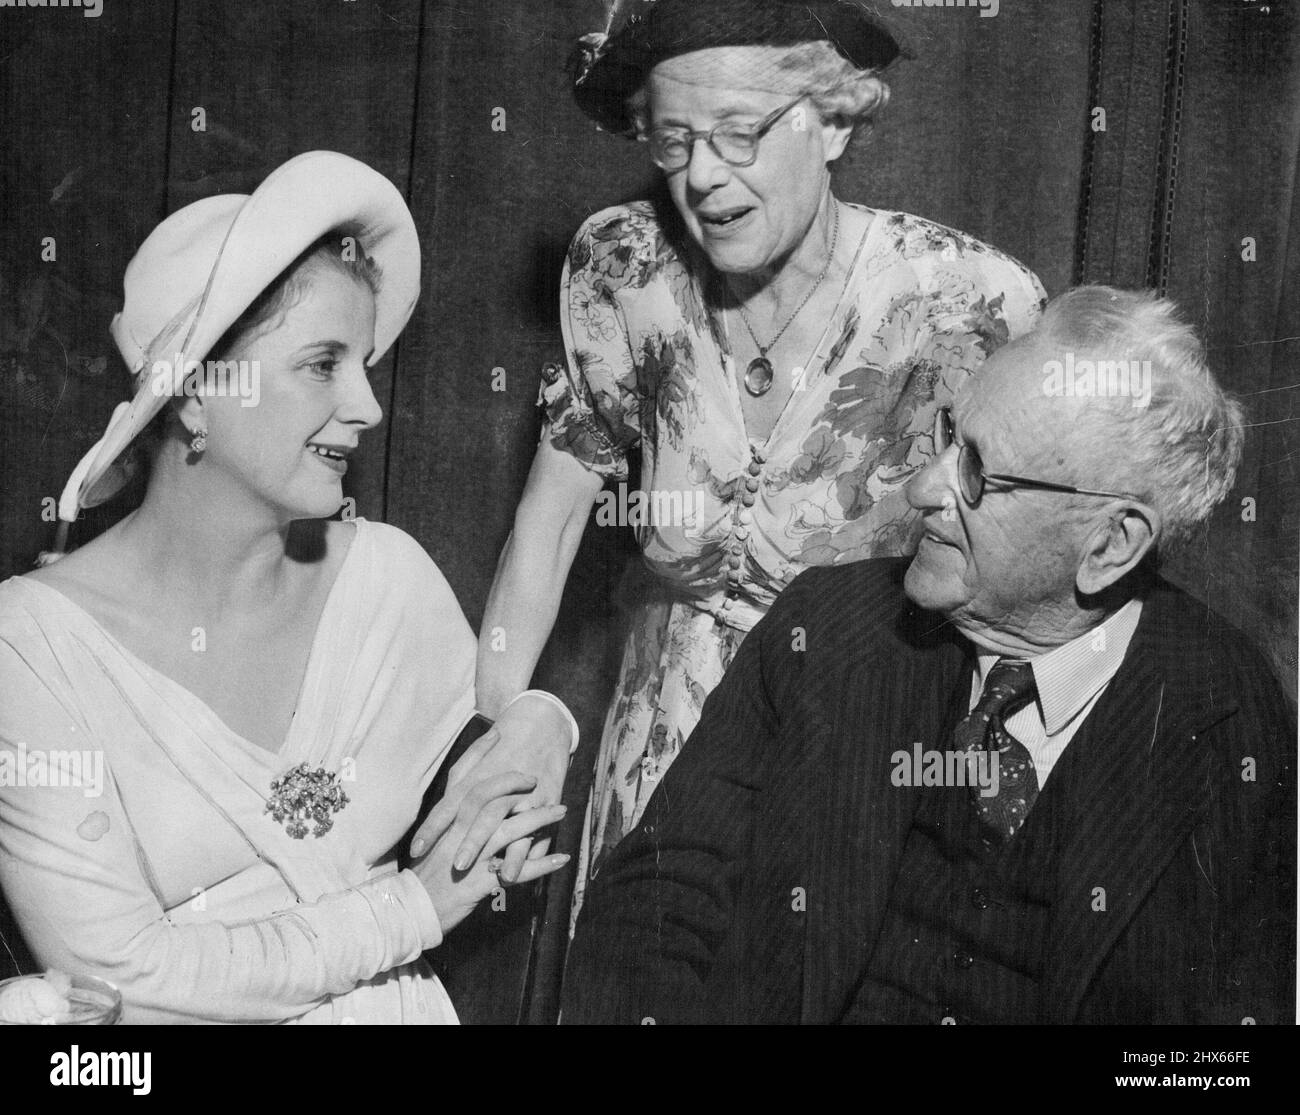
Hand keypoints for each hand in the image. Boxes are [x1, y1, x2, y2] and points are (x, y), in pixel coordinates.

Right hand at [408, 770, 568, 934]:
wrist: (410, 911)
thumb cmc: (423, 872)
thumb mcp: (432, 838)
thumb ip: (447, 813)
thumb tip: (463, 791)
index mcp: (446, 822)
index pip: (467, 782)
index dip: (483, 756)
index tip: (499, 738)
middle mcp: (457, 835)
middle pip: (489, 799)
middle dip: (515, 785)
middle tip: (538, 777)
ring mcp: (469, 858)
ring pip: (507, 831)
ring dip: (538, 819)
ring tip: (561, 810)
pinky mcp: (479, 883)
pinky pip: (516, 872)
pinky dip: (541, 865)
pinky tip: (562, 859)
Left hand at [410, 696, 571, 882]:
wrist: (541, 725)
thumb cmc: (503, 749)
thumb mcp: (477, 764)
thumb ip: (457, 784)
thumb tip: (439, 814)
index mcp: (475, 779)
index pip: (448, 806)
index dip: (432, 828)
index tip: (415, 850)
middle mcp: (495, 787)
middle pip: (478, 815)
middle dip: (467, 842)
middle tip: (453, 867)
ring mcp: (521, 795)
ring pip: (506, 822)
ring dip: (494, 847)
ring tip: (490, 873)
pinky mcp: (544, 801)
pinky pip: (535, 829)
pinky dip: (525, 852)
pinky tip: (517, 870)